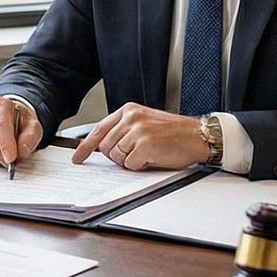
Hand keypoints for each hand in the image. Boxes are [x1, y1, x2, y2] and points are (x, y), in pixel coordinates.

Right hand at [0, 96, 41, 167]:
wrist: (8, 118)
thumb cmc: (19, 122)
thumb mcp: (32, 126)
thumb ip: (30, 138)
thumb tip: (21, 152)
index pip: (0, 125)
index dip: (5, 144)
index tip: (11, 159)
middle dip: (0, 155)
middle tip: (10, 163)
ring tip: (4, 157)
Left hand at [74, 102, 209, 169]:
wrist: (199, 135)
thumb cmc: (174, 132)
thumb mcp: (145, 122)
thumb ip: (124, 130)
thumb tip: (103, 147)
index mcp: (128, 110)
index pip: (99, 129)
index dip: (85, 146)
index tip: (78, 157)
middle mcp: (130, 117)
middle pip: (106, 147)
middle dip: (118, 156)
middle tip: (137, 154)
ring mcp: (137, 131)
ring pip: (116, 157)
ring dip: (131, 161)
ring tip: (149, 153)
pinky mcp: (144, 145)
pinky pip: (130, 165)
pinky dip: (141, 166)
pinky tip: (154, 157)